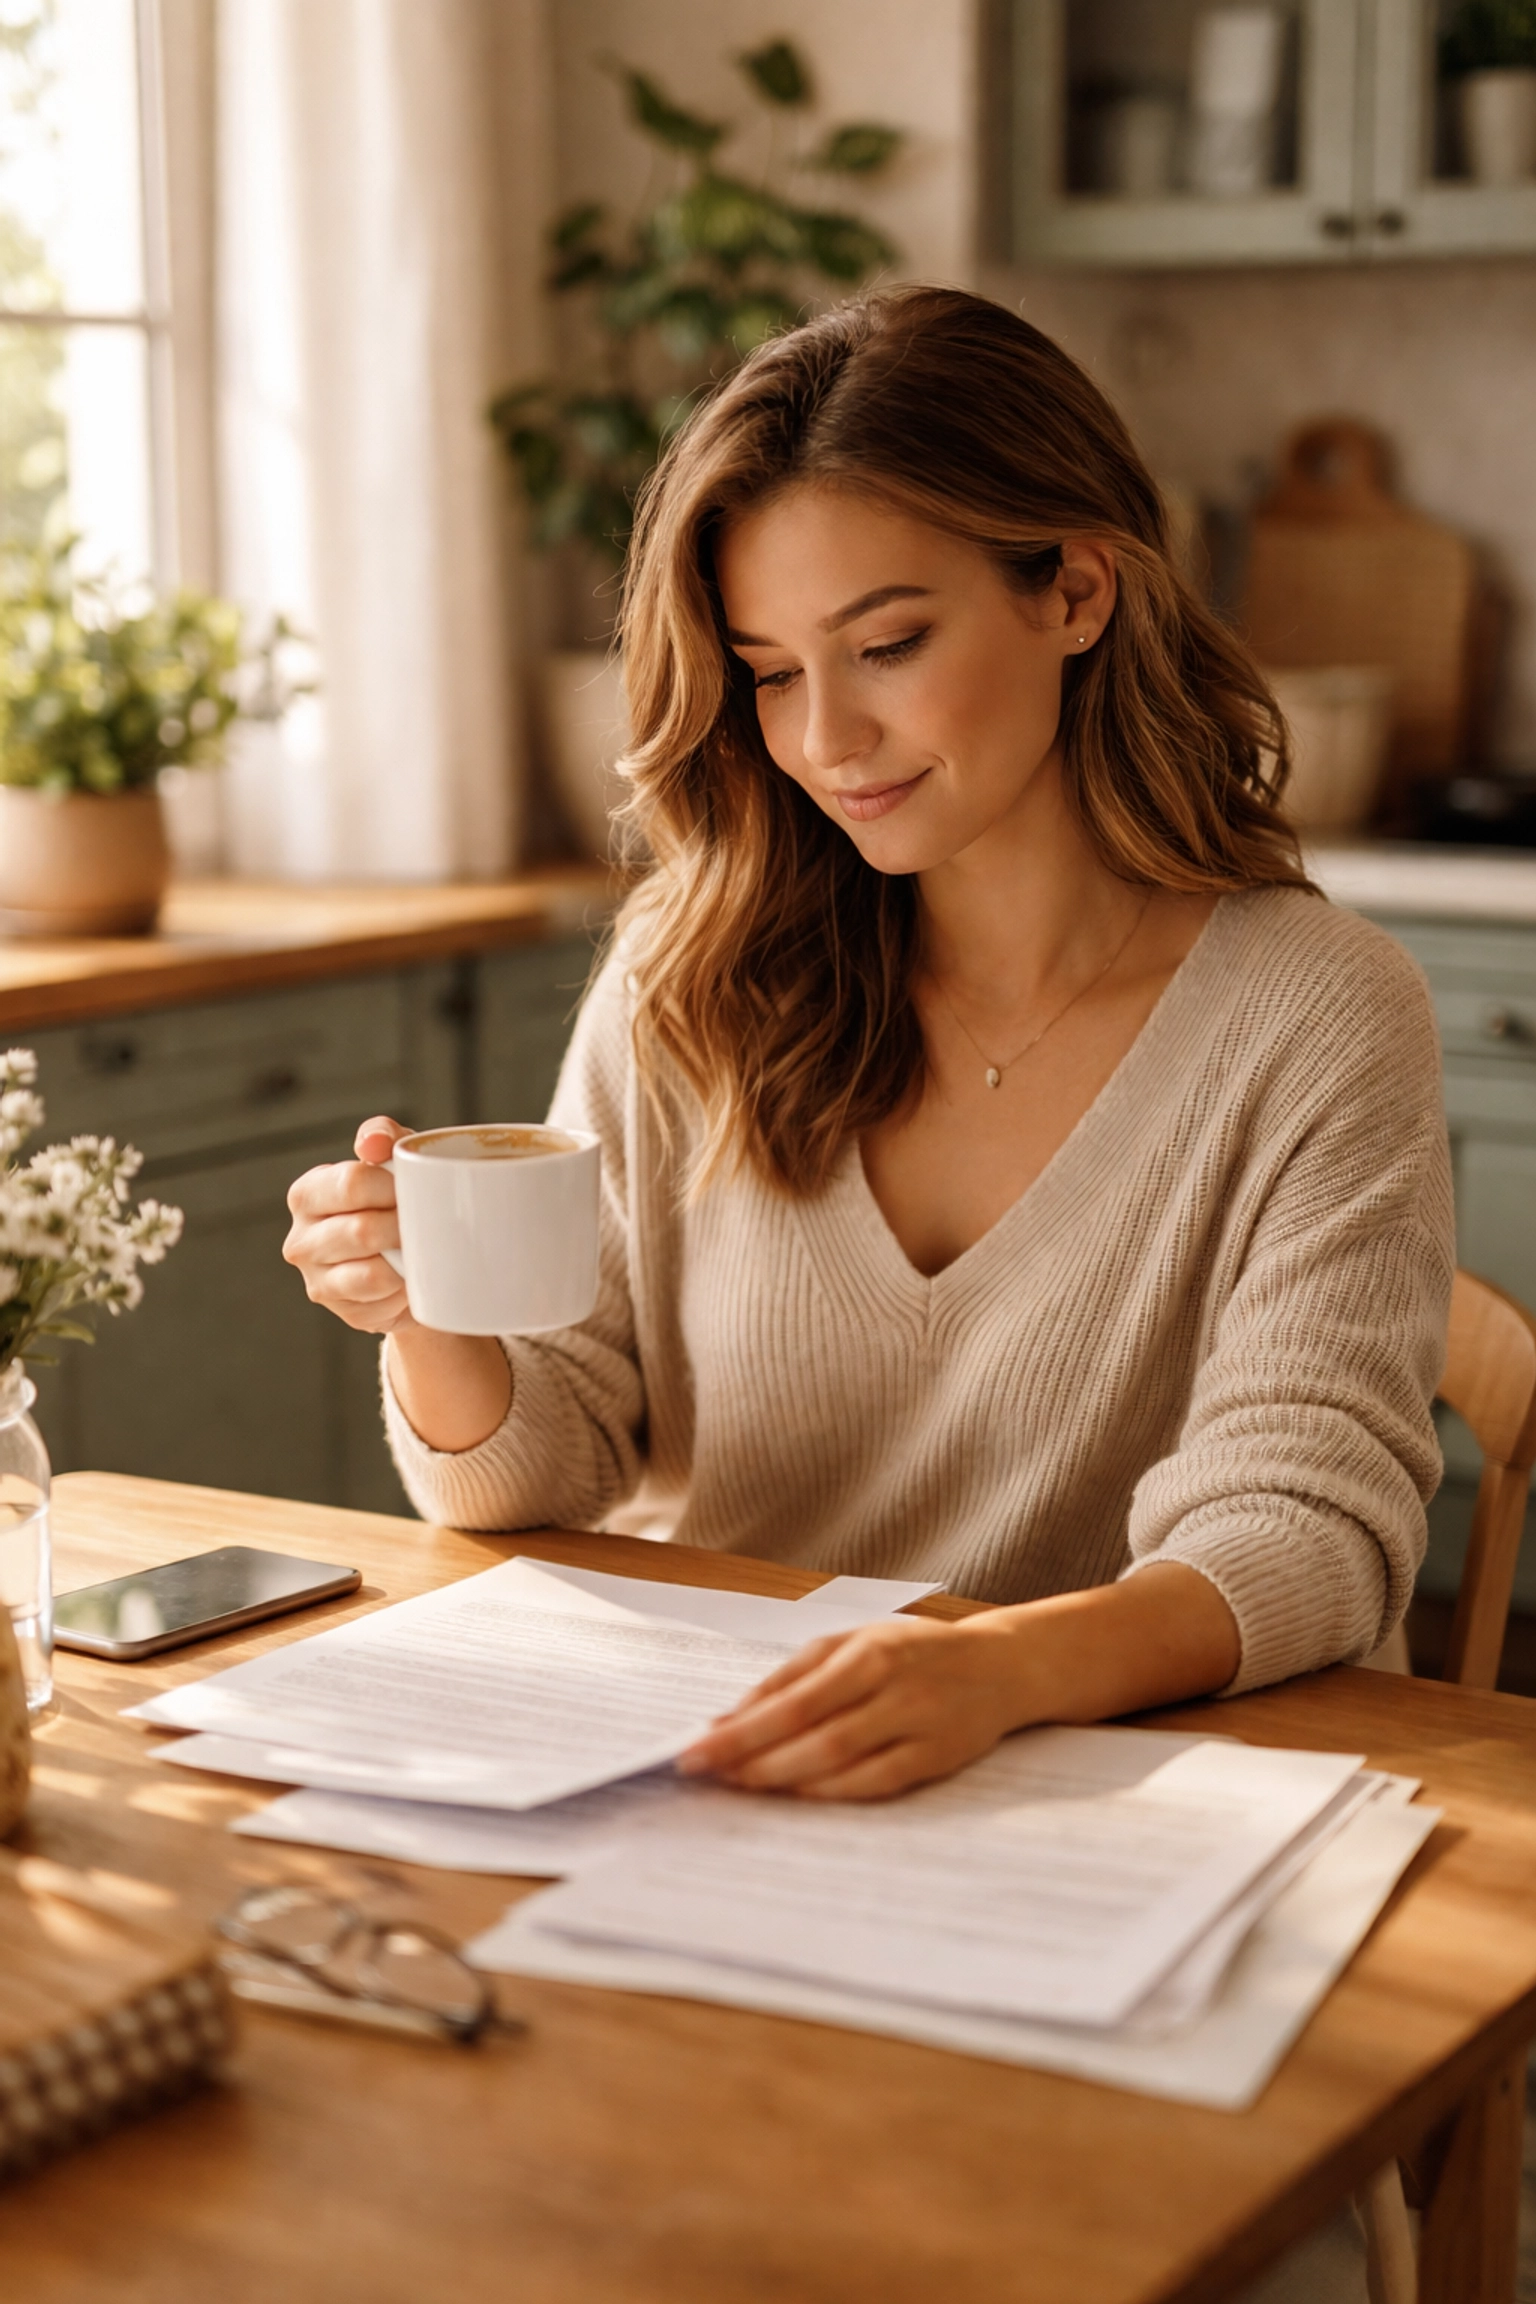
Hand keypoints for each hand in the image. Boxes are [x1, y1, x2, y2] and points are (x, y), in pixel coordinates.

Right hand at [283, 1115, 414, 1335]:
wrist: (407, 1257)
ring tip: (422, 1247)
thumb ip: (383, 1137)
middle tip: (430, 1221)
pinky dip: (408, 1289)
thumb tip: (371, 1143)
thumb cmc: (396, 1199)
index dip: (394, 1186)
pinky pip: (386, 1303)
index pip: (351, 1184)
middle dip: (404, 1226)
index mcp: (307, 1194)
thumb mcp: (394, 1160)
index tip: (419, 1188)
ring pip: (373, 1274)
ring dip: (407, 1261)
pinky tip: (414, 1276)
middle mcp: (301, 1241)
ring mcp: (319, 1282)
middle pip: (362, 1231)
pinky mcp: (345, 1313)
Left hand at [678, 1614, 1030, 1800]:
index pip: (789, 1698)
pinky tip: (798, 1795)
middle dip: (750, 1757)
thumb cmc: (914, 1652)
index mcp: (866, 1650)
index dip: (738, 1729)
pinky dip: (831, 1792)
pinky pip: (876, 1783)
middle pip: (809, 1732)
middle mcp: (892, 1685)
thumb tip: (731, 1716)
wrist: (1000, 1666)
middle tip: (706, 1773)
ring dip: (783, 1778)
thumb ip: (794, 1676)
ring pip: (839, 1760)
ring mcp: (917, 1723)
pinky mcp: (936, 1757)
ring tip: (742, 1785)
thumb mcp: (854, 1643)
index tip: (694, 1749)